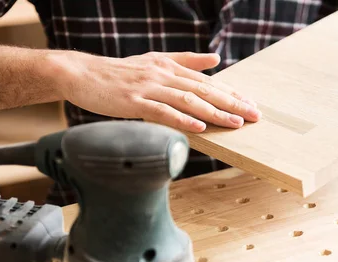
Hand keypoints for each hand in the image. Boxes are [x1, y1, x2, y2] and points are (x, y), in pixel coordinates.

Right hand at [53, 51, 260, 132]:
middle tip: (255, 115)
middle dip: (233, 104)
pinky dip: (182, 119)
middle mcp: (164, 75)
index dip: (232, 93)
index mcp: (171, 67)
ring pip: (189, 100)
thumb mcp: (156, 61)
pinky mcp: (134, 102)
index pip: (208, 82)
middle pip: (205, 90)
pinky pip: (162, 111)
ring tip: (236, 124)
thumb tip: (216, 58)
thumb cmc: (120, 73)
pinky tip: (200, 127)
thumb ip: (186, 60)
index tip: (252, 105)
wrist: (82, 74)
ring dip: (215, 113)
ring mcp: (149, 88)